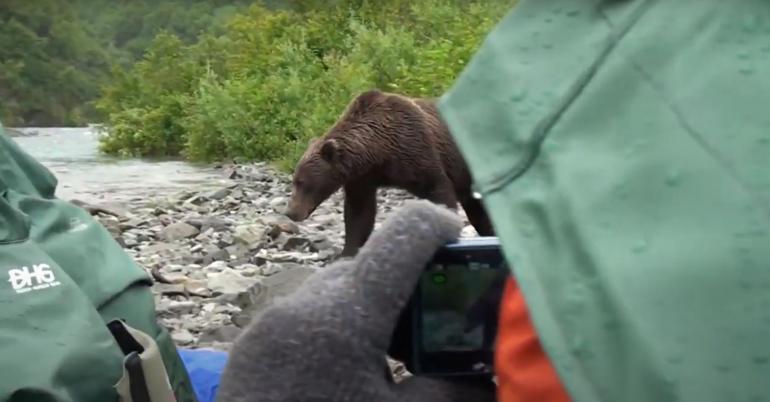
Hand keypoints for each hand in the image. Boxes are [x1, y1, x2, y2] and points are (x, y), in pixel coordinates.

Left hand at [216, 199, 496, 401]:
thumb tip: (488, 376)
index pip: (402, 238)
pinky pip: (303, 313)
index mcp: (348, 318)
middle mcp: (304, 304)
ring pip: (334, 288)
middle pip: (367, 265)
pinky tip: (342, 367)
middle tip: (429, 320)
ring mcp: (271, 322)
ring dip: (366, 304)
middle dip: (404, 281)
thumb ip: (450, 391)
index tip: (456, 235)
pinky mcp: (251, 343)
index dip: (437, 227)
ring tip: (385, 351)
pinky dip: (333, 323)